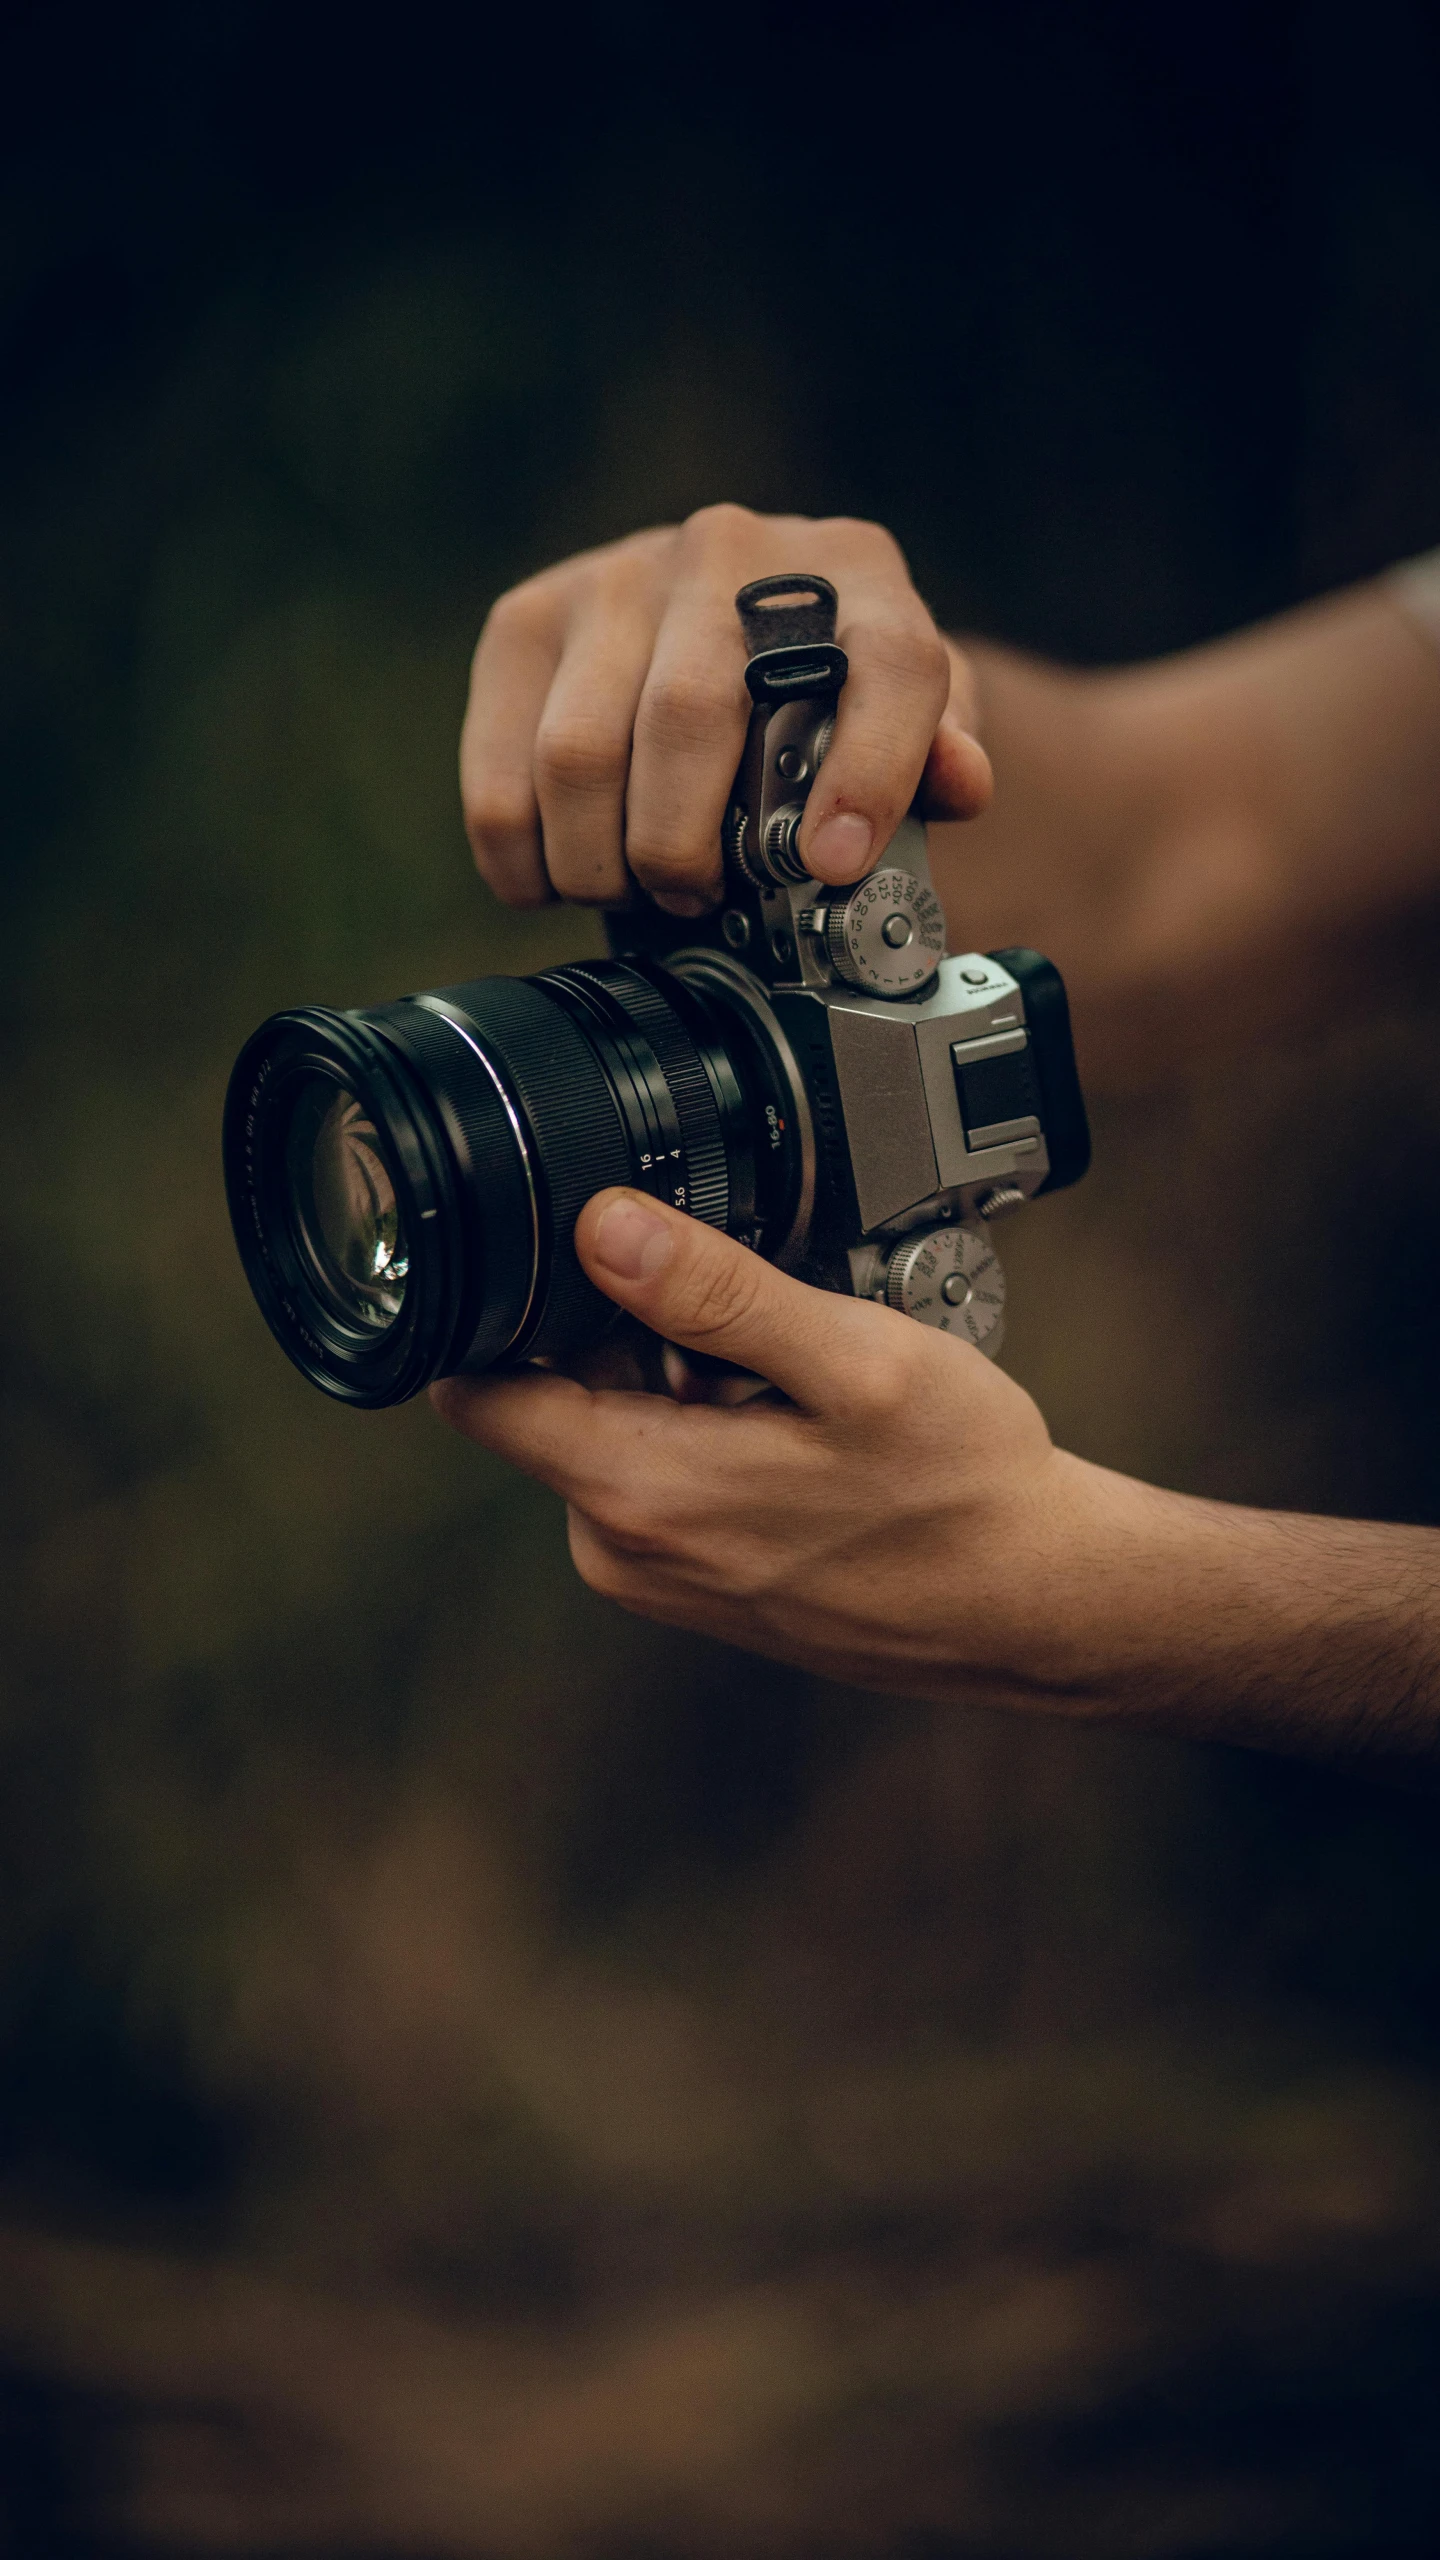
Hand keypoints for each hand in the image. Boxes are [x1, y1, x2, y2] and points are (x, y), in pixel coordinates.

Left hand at [430, 1188, 1114, 1704]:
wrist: (1035, 1602)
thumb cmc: (960, 1490)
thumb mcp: (851, 1361)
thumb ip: (716, 1292)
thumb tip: (599, 1227)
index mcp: (636, 1492)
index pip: (477, 1394)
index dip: (505, 1310)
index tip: (579, 1262)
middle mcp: (622, 1549)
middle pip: (552, 1398)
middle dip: (628, 1340)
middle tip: (755, 1336)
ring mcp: (658, 1574)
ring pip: (613, 1432)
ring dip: (680, 1386)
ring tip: (794, 1392)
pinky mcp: (695, 1582)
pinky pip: (661, 1477)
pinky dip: (713, 1435)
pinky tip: (803, 1436)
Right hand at [460, 505, 992, 916]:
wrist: (734, 615)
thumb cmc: (828, 686)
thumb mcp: (909, 717)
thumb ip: (940, 755)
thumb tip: (959, 781)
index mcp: (857, 572)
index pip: (884, 665)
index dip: (867, 774)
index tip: (834, 864)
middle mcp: (731, 550)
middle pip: (687, 719)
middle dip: (684, 848)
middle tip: (695, 899)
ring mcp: (618, 575)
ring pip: (577, 753)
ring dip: (599, 861)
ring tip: (631, 890)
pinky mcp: (528, 616)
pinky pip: (502, 765)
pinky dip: (522, 853)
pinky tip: (556, 876)